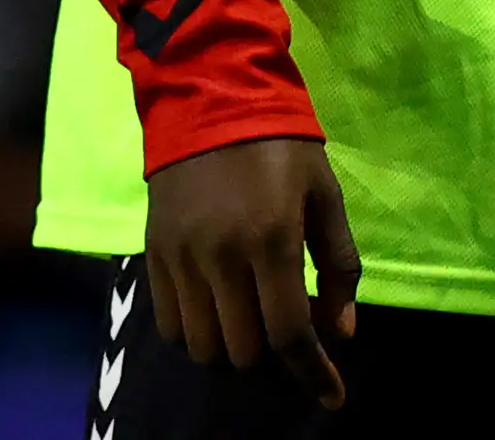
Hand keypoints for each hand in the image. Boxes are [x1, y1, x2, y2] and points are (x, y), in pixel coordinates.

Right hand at [145, 137, 361, 407]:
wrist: (211, 97)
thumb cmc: (282, 146)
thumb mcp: (326, 195)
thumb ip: (339, 265)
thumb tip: (340, 333)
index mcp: (272, 239)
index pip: (290, 332)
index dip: (312, 372)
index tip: (332, 397)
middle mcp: (221, 256)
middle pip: (244, 349)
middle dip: (271, 349)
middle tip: (285, 322)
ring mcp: (181, 257)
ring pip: (203, 346)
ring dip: (232, 344)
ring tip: (248, 314)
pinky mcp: (153, 254)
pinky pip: (169, 325)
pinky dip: (196, 332)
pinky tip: (216, 309)